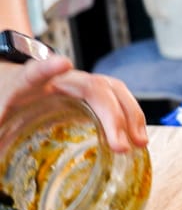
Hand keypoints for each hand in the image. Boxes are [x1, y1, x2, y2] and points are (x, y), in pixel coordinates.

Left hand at [0, 57, 148, 152]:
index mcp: (26, 85)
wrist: (12, 85)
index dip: (48, 68)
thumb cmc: (5, 103)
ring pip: (112, 89)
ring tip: (140, 142)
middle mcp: (59, 80)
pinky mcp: (92, 92)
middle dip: (112, 114)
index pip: (34, 74)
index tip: (64, 63)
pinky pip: (118, 98)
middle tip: (121, 146)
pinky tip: (138, 136)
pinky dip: (131, 116)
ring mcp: (80, 83)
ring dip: (130, 115)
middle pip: (92, 86)